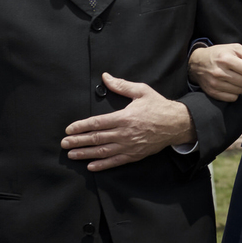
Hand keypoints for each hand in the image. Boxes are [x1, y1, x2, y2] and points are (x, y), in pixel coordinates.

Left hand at [62, 73, 193, 170]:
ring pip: (102, 151)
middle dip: (78, 141)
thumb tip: (105, 77)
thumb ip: (121, 85)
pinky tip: (90, 165)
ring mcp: (129, 146)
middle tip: (64, 143)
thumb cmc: (158, 106)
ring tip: (72, 154)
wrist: (176, 124)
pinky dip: (102, 165)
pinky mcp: (134, 155)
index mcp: (124, 117)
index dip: (81, 126)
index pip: (97, 123)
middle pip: (96, 138)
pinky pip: (115, 161)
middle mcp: (124, 133)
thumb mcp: (141, 91)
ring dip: (85, 153)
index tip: (69, 129)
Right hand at [187, 43, 241, 101]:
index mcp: (225, 59)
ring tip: (236, 78)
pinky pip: (232, 98)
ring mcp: (215, 84)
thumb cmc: (218, 54)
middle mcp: (219, 72)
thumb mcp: (234, 48)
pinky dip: (235, 93)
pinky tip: (231, 85)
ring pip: (240, 91)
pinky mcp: (212, 93)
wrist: (197, 63)